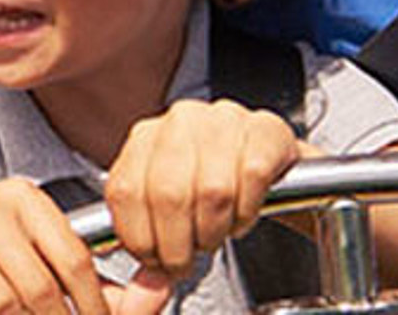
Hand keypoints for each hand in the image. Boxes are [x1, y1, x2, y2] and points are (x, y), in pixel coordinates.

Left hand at [104, 99, 310, 287]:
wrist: (271, 165)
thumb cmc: (215, 185)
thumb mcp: (168, 204)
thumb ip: (146, 232)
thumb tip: (146, 277)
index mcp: (146, 137)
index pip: (126, 191)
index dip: (140, 238)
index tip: (153, 260)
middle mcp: (181, 121)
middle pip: (167, 194)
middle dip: (177, 243)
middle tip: (186, 261)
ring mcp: (224, 120)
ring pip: (211, 190)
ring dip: (214, 230)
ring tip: (215, 236)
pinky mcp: (265, 131)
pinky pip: (252, 179)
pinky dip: (247, 211)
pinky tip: (241, 216)